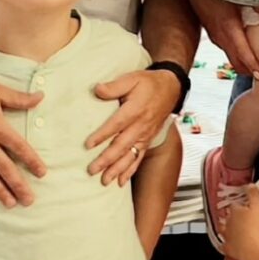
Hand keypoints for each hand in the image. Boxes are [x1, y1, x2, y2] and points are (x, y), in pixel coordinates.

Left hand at [87, 68, 179, 184]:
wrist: (171, 89)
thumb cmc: (149, 83)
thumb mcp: (132, 78)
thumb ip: (114, 86)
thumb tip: (97, 89)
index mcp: (135, 109)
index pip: (116, 124)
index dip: (102, 135)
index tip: (88, 145)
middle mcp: (141, 125)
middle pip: (122, 145)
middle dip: (107, 159)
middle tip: (92, 170)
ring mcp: (145, 135)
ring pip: (130, 155)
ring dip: (117, 169)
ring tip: (104, 181)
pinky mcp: (147, 140)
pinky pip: (139, 158)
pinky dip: (130, 170)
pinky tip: (120, 181)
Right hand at [187, 0, 258, 77]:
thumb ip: (255, 3)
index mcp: (229, 27)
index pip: (242, 53)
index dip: (252, 65)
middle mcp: (220, 34)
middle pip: (234, 59)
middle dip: (246, 69)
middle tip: (258, 76)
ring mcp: (213, 33)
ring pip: (228, 53)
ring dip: (239, 60)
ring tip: (250, 65)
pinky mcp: (209, 29)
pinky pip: (223, 45)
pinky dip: (232, 51)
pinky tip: (237, 47)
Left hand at [222, 184, 258, 259]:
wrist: (253, 248)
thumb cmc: (257, 227)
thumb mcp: (258, 206)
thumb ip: (254, 195)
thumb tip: (250, 185)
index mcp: (236, 211)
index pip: (235, 206)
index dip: (238, 206)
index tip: (241, 205)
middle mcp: (229, 223)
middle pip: (227, 217)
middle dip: (229, 217)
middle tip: (233, 217)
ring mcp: (228, 236)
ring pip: (222, 230)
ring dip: (224, 229)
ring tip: (226, 228)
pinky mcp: (229, 248)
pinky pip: (223, 246)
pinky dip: (223, 245)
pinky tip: (223, 246)